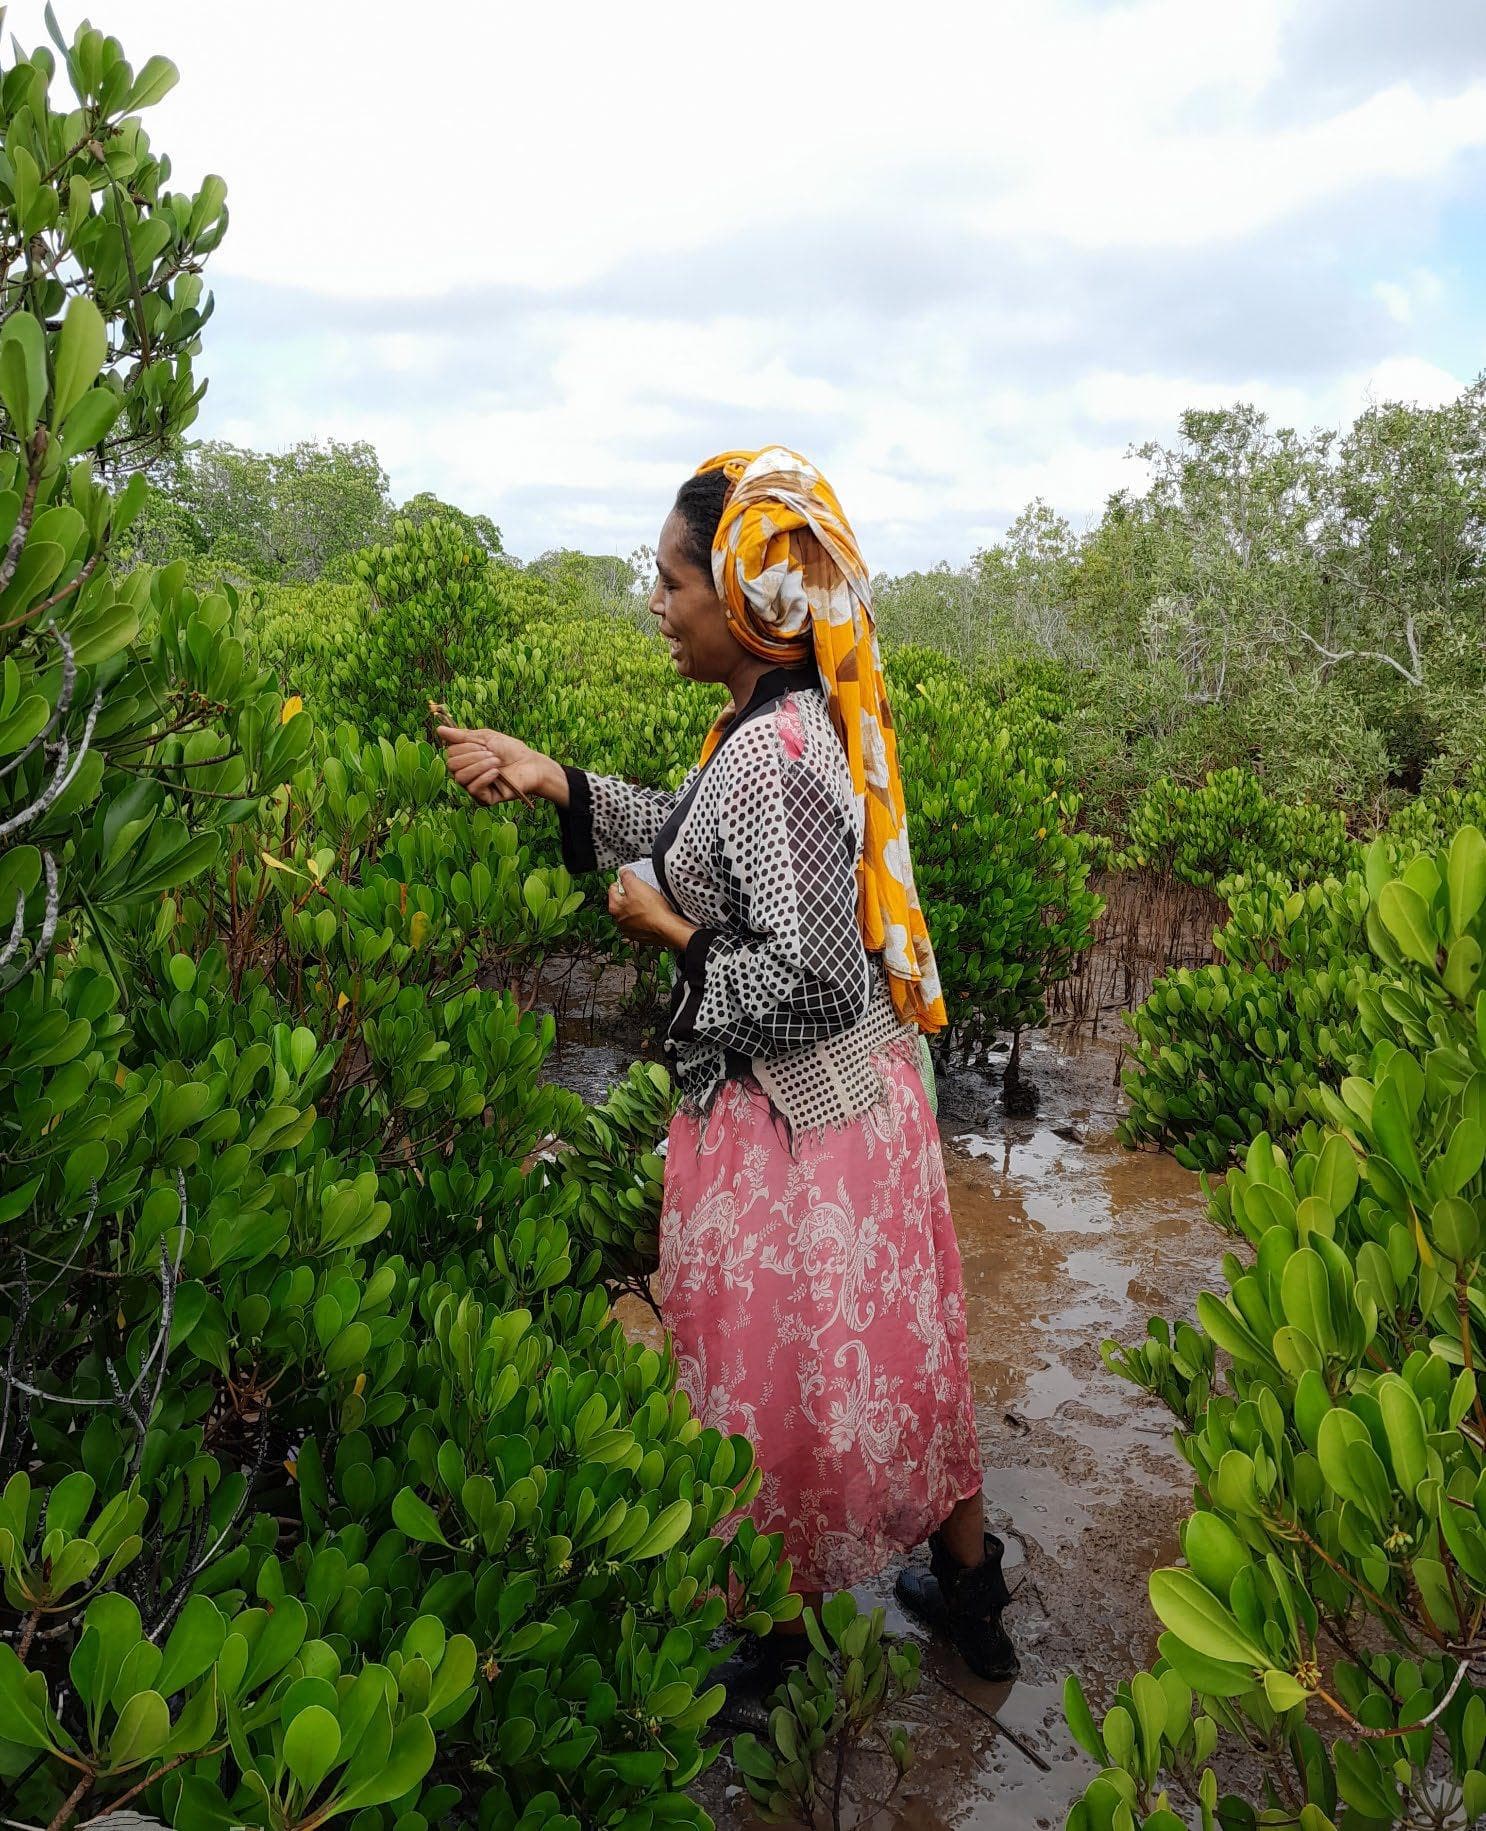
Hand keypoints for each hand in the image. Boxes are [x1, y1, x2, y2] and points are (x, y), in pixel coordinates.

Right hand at [435, 725, 565, 807]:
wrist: (531, 764)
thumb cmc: (510, 749)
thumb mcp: (485, 737)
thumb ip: (462, 736)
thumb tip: (439, 729)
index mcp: (465, 759)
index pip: (450, 753)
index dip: (466, 746)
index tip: (484, 744)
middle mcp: (467, 774)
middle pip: (452, 766)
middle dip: (473, 756)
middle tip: (492, 754)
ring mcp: (475, 787)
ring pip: (460, 778)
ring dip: (479, 766)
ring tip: (496, 762)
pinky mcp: (484, 799)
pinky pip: (473, 789)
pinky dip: (484, 778)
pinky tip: (497, 773)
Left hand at [608, 869, 695, 952]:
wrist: (667, 927)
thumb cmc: (652, 910)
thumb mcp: (636, 884)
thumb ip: (626, 876)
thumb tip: (623, 872)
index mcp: (615, 907)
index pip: (612, 889)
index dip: (622, 881)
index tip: (628, 879)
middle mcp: (619, 920)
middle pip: (622, 902)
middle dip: (630, 895)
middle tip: (641, 891)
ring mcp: (630, 929)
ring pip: (631, 913)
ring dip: (637, 908)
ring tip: (649, 903)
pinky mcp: (641, 935)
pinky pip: (640, 923)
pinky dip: (645, 918)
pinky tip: (652, 914)